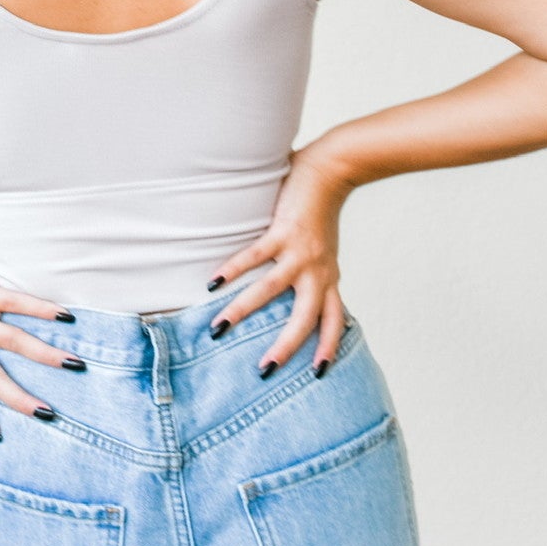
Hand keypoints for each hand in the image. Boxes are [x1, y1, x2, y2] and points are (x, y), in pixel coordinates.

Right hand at [203, 143, 350, 374]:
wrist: (333, 171)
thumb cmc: (322, 211)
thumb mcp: (324, 251)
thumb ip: (313, 271)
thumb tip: (293, 291)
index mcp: (328, 277)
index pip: (335, 321)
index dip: (329, 348)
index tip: (318, 374)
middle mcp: (317, 271)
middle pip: (305, 318)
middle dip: (285, 346)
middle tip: (264, 370)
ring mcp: (300, 253)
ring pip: (270, 290)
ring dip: (243, 311)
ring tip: (218, 328)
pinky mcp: (283, 232)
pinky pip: (254, 256)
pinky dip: (231, 270)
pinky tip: (212, 283)